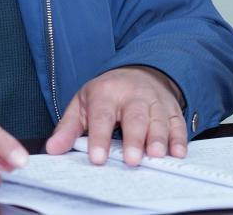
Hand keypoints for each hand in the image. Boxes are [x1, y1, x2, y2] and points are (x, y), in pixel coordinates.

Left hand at [43, 66, 186, 166]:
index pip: (102, 116)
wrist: (138, 72)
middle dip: (134, 138)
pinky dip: (178, 138)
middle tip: (132, 160)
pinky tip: (177, 153)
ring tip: (155, 156)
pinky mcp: (171, 109)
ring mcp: (154, 101)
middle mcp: (132, 95)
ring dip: (158, 138)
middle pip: (134, 117)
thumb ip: (68, 128)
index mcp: (106, 93)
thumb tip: (53, 149)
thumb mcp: (82, 104)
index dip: (100, 138)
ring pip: (158, 119)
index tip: (97, 158)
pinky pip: (177, 123)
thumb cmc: (107, 94)